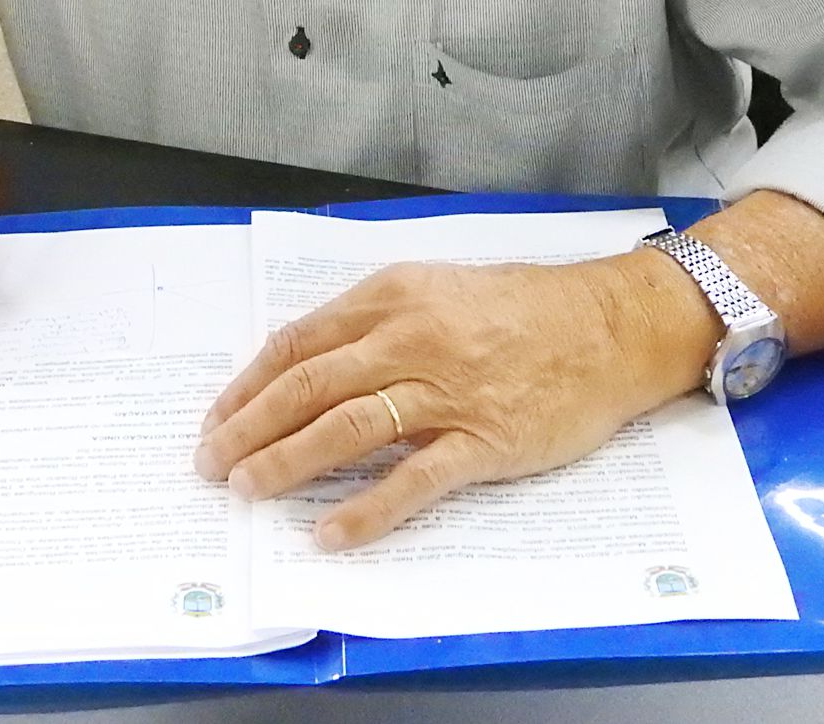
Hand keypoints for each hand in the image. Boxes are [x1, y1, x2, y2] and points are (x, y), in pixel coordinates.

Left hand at [194, 252, 715, 548]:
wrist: (610, 326)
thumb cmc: (525, 309)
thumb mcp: (437, 290)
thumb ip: (375, 324)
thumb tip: (309, 369)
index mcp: (391, 297)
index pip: (296, 344)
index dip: (247, 387)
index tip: (218, 420)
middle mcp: (409, 339)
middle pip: (306, 388)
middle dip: (247, 430)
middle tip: (213, 466)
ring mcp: (446, 391)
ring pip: (344, 429)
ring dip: (286, 464)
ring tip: (249, 491)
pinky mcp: (483, 440)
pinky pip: (412, 479)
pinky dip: (365, 508)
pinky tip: (330, 532)